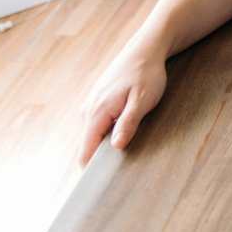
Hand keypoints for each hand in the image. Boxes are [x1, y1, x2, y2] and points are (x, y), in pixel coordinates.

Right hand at [78, 47, 166, 165]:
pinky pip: (97, 123)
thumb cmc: (146, 74)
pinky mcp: (97, 100)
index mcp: (97, 112)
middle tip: (122, 163)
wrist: (145, 49)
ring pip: (93, 133)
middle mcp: (88, 108)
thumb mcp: (142, 101)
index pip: (85, 150)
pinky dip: (107, 130)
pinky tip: (122, 126)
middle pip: (88, 144)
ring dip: (105, 141)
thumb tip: (115, 148)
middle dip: (101, 156)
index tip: (100, 182)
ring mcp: (91, 103)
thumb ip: (128, 124)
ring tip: (125, 141)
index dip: (91, 168)